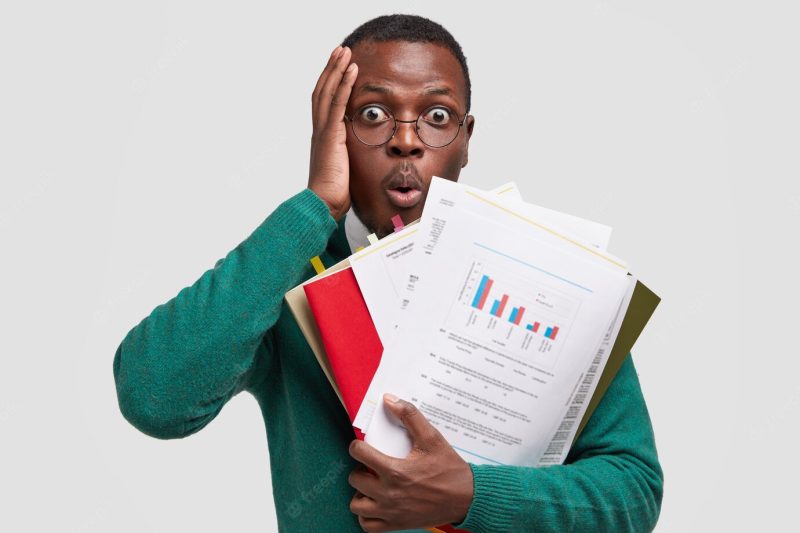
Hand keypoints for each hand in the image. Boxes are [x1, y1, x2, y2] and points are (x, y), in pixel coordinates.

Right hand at [308, 45, 357, 220]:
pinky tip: (351, 70)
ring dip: (336, 69)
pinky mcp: (330, 135)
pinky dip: (343, 84)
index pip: (324, 102)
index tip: (340, 68)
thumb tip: (361, 155)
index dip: (331, 83)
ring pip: (327, 91)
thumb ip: (351, 156)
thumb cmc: (336, 193)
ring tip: (344, 52)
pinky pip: (336, 104)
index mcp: (323, 137)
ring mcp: (323, 131)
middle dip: (331, 69)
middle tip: (340, 51)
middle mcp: (320, 130)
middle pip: (322, 90)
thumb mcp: (347, 169)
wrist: (324, 204)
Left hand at [348, 394, 473, 531]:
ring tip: (372, 485)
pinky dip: (366, 515)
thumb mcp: (432, 438)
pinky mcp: (396, 524)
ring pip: (357, 505)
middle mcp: (389, 494)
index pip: (359, 454)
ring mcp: (391, 512)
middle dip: (360, 469)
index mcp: (395, 471)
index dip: (357, 446)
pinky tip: (376, 504)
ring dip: (360, 493)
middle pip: (355, 479)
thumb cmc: (449, 469)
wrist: (466, 498)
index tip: (362, 446)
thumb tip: (390, 400)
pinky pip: (367, 525)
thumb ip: (410, 416)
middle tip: (371, 466)